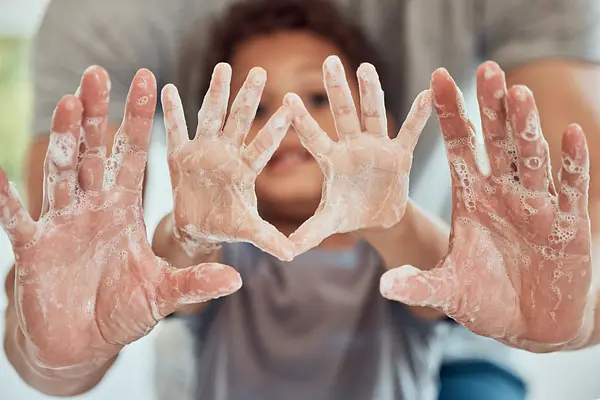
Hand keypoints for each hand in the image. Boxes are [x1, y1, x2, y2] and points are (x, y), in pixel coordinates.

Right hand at [0, 67, 240, 370]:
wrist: (81, 343)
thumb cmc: (122, 312)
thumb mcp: (162, 294)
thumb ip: (195, 283)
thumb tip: (237, 277)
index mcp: (124, 211)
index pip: (133, 157)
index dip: (138, 121)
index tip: (147, 81)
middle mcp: (93, 209)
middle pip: (93, 153)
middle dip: (95, 116)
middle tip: (98, 74)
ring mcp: (61, 224)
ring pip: (60, 173)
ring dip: (62, 140)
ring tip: (67, 101)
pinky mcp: (33, 248)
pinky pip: (16, 218)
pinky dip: (6, 199)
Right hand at [162, 63, 294, 260]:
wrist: (198, 227)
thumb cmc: (226, 225)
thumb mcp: (247, 230)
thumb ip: (268, 238)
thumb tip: (294, 254)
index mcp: (245, 170)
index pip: (263, 146)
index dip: (275, 128)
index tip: (291, 106)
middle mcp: (227, 155)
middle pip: (239, 121)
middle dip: (248, 96)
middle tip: (259, 70)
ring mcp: (203, 151)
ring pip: (210, 116)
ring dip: (215, 92)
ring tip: (223, 66)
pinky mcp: (179, 155)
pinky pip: (174, 130)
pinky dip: (171, 111)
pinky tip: (165, 88)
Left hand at [285, 56, 431, 253]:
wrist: (377, 217)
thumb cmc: (349, 214)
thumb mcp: (329, 222)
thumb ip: (309, 232)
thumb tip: (286, 251)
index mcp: (332, 161)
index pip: (314, 138)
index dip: (302, 121)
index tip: (287, 99)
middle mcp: (353, 148)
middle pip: (343, 114)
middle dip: (337, 89)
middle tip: (328, 61)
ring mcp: (377, 148)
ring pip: (373, 115)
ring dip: (371, 93)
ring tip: (366, 67)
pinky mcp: (400, 155)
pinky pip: (410, 133)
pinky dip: (419, 116)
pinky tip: (428, 93)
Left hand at [381, 62, 593, 351]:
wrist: (530, 325)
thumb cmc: (485, 300)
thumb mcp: (447, 291)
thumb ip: (418, 285)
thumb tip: (384, 286)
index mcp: (471, 199)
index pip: (458, 147)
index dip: (449, 114)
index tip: (437, 77)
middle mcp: (502, 194)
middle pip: (495, 142)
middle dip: (490, 107)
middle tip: (485, 69)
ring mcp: (536, 206)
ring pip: (531, 157)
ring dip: (526, 127)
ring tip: (518, 94)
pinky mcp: (567, 224)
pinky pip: (570, 188)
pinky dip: (571, 163)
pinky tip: (570, 135)